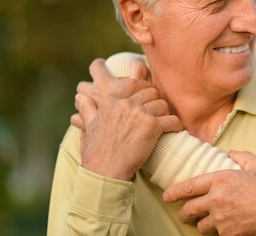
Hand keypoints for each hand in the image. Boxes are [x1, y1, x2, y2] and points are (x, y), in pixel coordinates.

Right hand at [74, 59, 182, 180]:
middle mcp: (126, 103)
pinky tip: (174, 130)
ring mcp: (140, 114)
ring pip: (163, 105)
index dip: (143, 90)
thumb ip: (87, 109)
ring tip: (164, 124)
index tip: (146, 100)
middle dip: (155, 102)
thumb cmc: (96, 152)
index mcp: (111, 101)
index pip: (134, 84)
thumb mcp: (89, 126)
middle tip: (156, 114)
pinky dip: (175, 126)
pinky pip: (172, 120)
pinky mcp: (152, 126)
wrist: (104, 172)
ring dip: (165, 114)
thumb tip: (80, 97)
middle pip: (152, 92)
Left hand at [163, 157, 255, 235]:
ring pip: (201, 226)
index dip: (174, 192)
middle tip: (185, 214)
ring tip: (212, 221)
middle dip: (185, 213)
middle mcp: (217, 200)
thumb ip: (242, 156)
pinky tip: (230, 226)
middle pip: (189, 211)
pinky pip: (218, 235)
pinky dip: (221, 232)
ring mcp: (222, 220)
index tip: (167, 196)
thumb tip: (231, 153)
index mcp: (222, 180)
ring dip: (204, 224)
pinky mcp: (229, 235)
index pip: (189, 187)